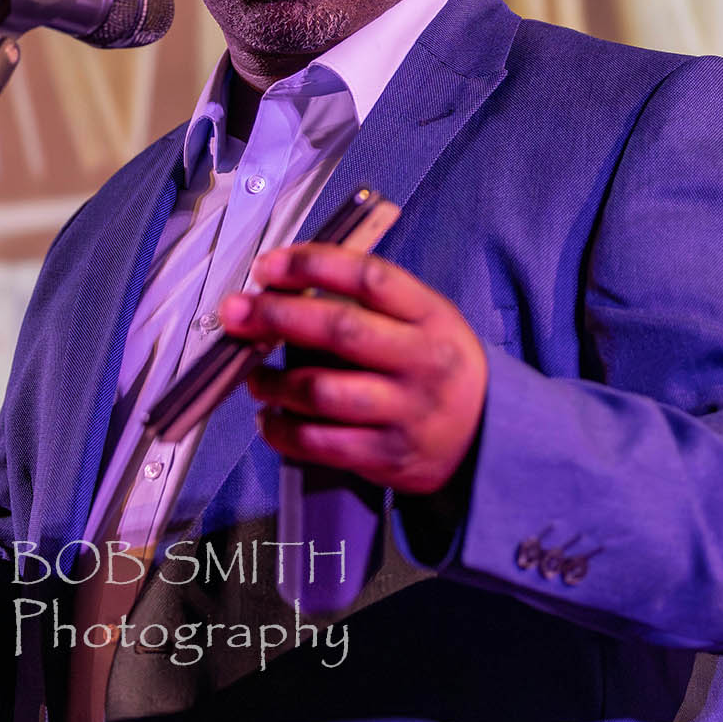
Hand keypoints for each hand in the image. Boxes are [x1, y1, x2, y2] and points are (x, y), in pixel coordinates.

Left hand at [229, 243, 487, 495]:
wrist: (487, 437)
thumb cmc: (438, 366)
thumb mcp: (426, 320)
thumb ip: (368, 304)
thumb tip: (283, 291)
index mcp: (431, 316)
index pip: (369, 277)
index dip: (312, 266)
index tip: (268, 266)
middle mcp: (422, 361)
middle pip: (340, 330)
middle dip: (276, 317)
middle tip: (236, 312)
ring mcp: (406, 411)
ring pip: (322, 391)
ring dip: (274, 382)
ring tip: (256, 377)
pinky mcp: (387, 456)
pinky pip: (320, 443)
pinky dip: (282, 431)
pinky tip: (270, 419)